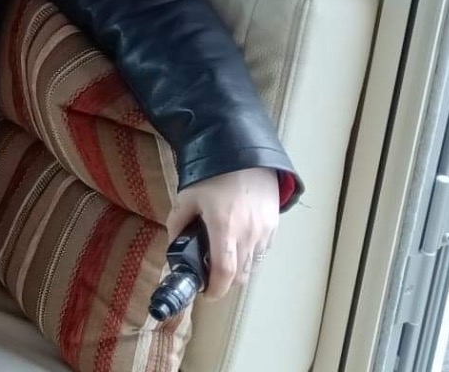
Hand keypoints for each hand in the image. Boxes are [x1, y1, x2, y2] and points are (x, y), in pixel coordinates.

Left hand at [164, 167, 280, 298]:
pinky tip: (237, 242)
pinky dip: (250, 254)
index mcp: (224, 229)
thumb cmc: (213, 175)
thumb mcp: (187, 198)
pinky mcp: (274, 225)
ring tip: (223, 257)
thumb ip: (178, 225)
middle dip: (224, 282)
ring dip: (238, 269)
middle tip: (210, 276)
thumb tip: (174, 247)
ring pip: (252, 265)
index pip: (224, 273)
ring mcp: (264, 231)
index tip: (206, 293)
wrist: (245, 154)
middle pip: (240, 275)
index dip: (215, 289)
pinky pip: (262, 250)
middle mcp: (248, 234)